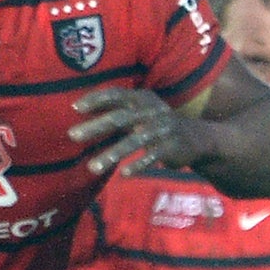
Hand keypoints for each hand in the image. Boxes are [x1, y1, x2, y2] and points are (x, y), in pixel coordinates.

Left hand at [69, 87, 204, 178]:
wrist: (197, 137)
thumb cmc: (158, 123)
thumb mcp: (141, 111)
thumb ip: (117, 110)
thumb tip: (81, 109)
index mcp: (142, 99)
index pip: (117, 94)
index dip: (97, 99)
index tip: (75, 108)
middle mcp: (152, 112)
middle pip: (120, 118)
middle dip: (95, 126)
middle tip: (72, 135)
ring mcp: (162, 130)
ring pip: (134, 141)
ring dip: (112, 154)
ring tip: (92, 167)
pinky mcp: (171, 148)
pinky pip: (152, 157)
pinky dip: (138, 165)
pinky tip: (124, 175)